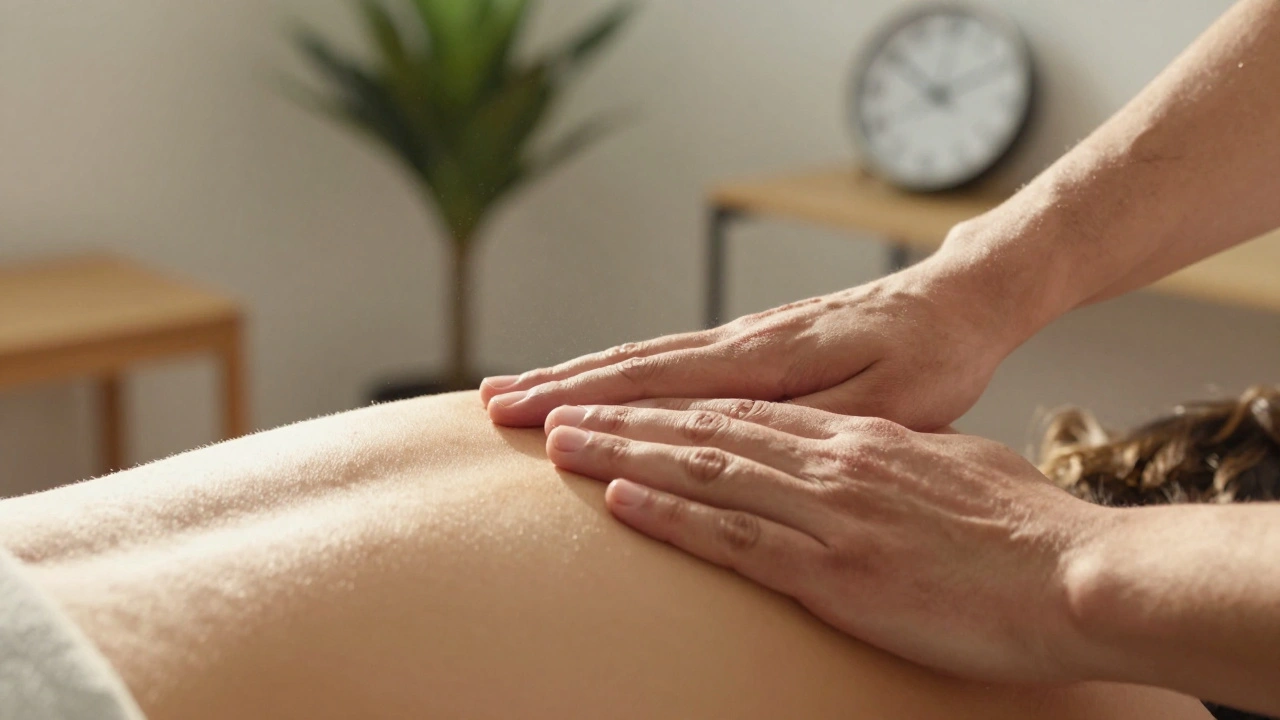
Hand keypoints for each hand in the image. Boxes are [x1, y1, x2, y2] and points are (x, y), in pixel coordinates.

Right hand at [481, 259, 1020, 429]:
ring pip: (645, 357)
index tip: (525, 420)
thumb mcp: (887, 404)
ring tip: (521, 390)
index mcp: (768, 361)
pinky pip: (672, 358)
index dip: (587, 403)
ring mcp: (745, 338)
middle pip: (632, 364)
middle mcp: (743, 342)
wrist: (960, 301)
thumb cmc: (931, 361)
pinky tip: (601, 384)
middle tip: (491, 405)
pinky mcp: (756, 342)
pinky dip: (622, 371)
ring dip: (579, 375)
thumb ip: (806, 420)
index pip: (656, 385)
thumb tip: (725, 433)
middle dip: (558, 385)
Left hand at [541, 399, 1113, 682]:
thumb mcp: (956, 469)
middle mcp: (832, 461)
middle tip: (553, 409)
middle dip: (621, 418)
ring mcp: (830, 511)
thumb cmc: (1028, 529)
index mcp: (859, 437)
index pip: (742, 412)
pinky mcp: (835, 570)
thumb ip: (902, 460)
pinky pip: (736, 535)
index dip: (669, 405)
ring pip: (704, 470)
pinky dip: (672, 515)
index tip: (616, 400)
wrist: (1079, 574)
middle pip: (704, 429)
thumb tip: (880, 460)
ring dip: (624, 456)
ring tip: (560, 446)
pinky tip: (622, 501)